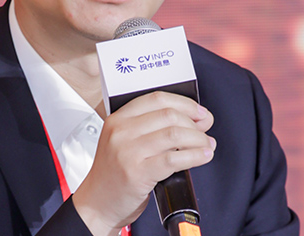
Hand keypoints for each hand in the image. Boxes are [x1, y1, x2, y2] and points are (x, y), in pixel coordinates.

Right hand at [72, 92, 214, 235]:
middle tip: (204, 132)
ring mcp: (128, 152)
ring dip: (198, 139)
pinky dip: (195, 156)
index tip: (199, 112)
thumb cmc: (114, 174)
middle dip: (194, 123)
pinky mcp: (137, 172)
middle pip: (169, 115)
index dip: (184, 103)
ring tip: (206, 145)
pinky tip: (202, 156)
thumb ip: (151, 129)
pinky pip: (174, 158)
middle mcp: (121, 132)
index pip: (157, 99)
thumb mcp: (124, 142)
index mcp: (118, 119)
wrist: (97, 204)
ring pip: (175, 134)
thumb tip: (194, 121)